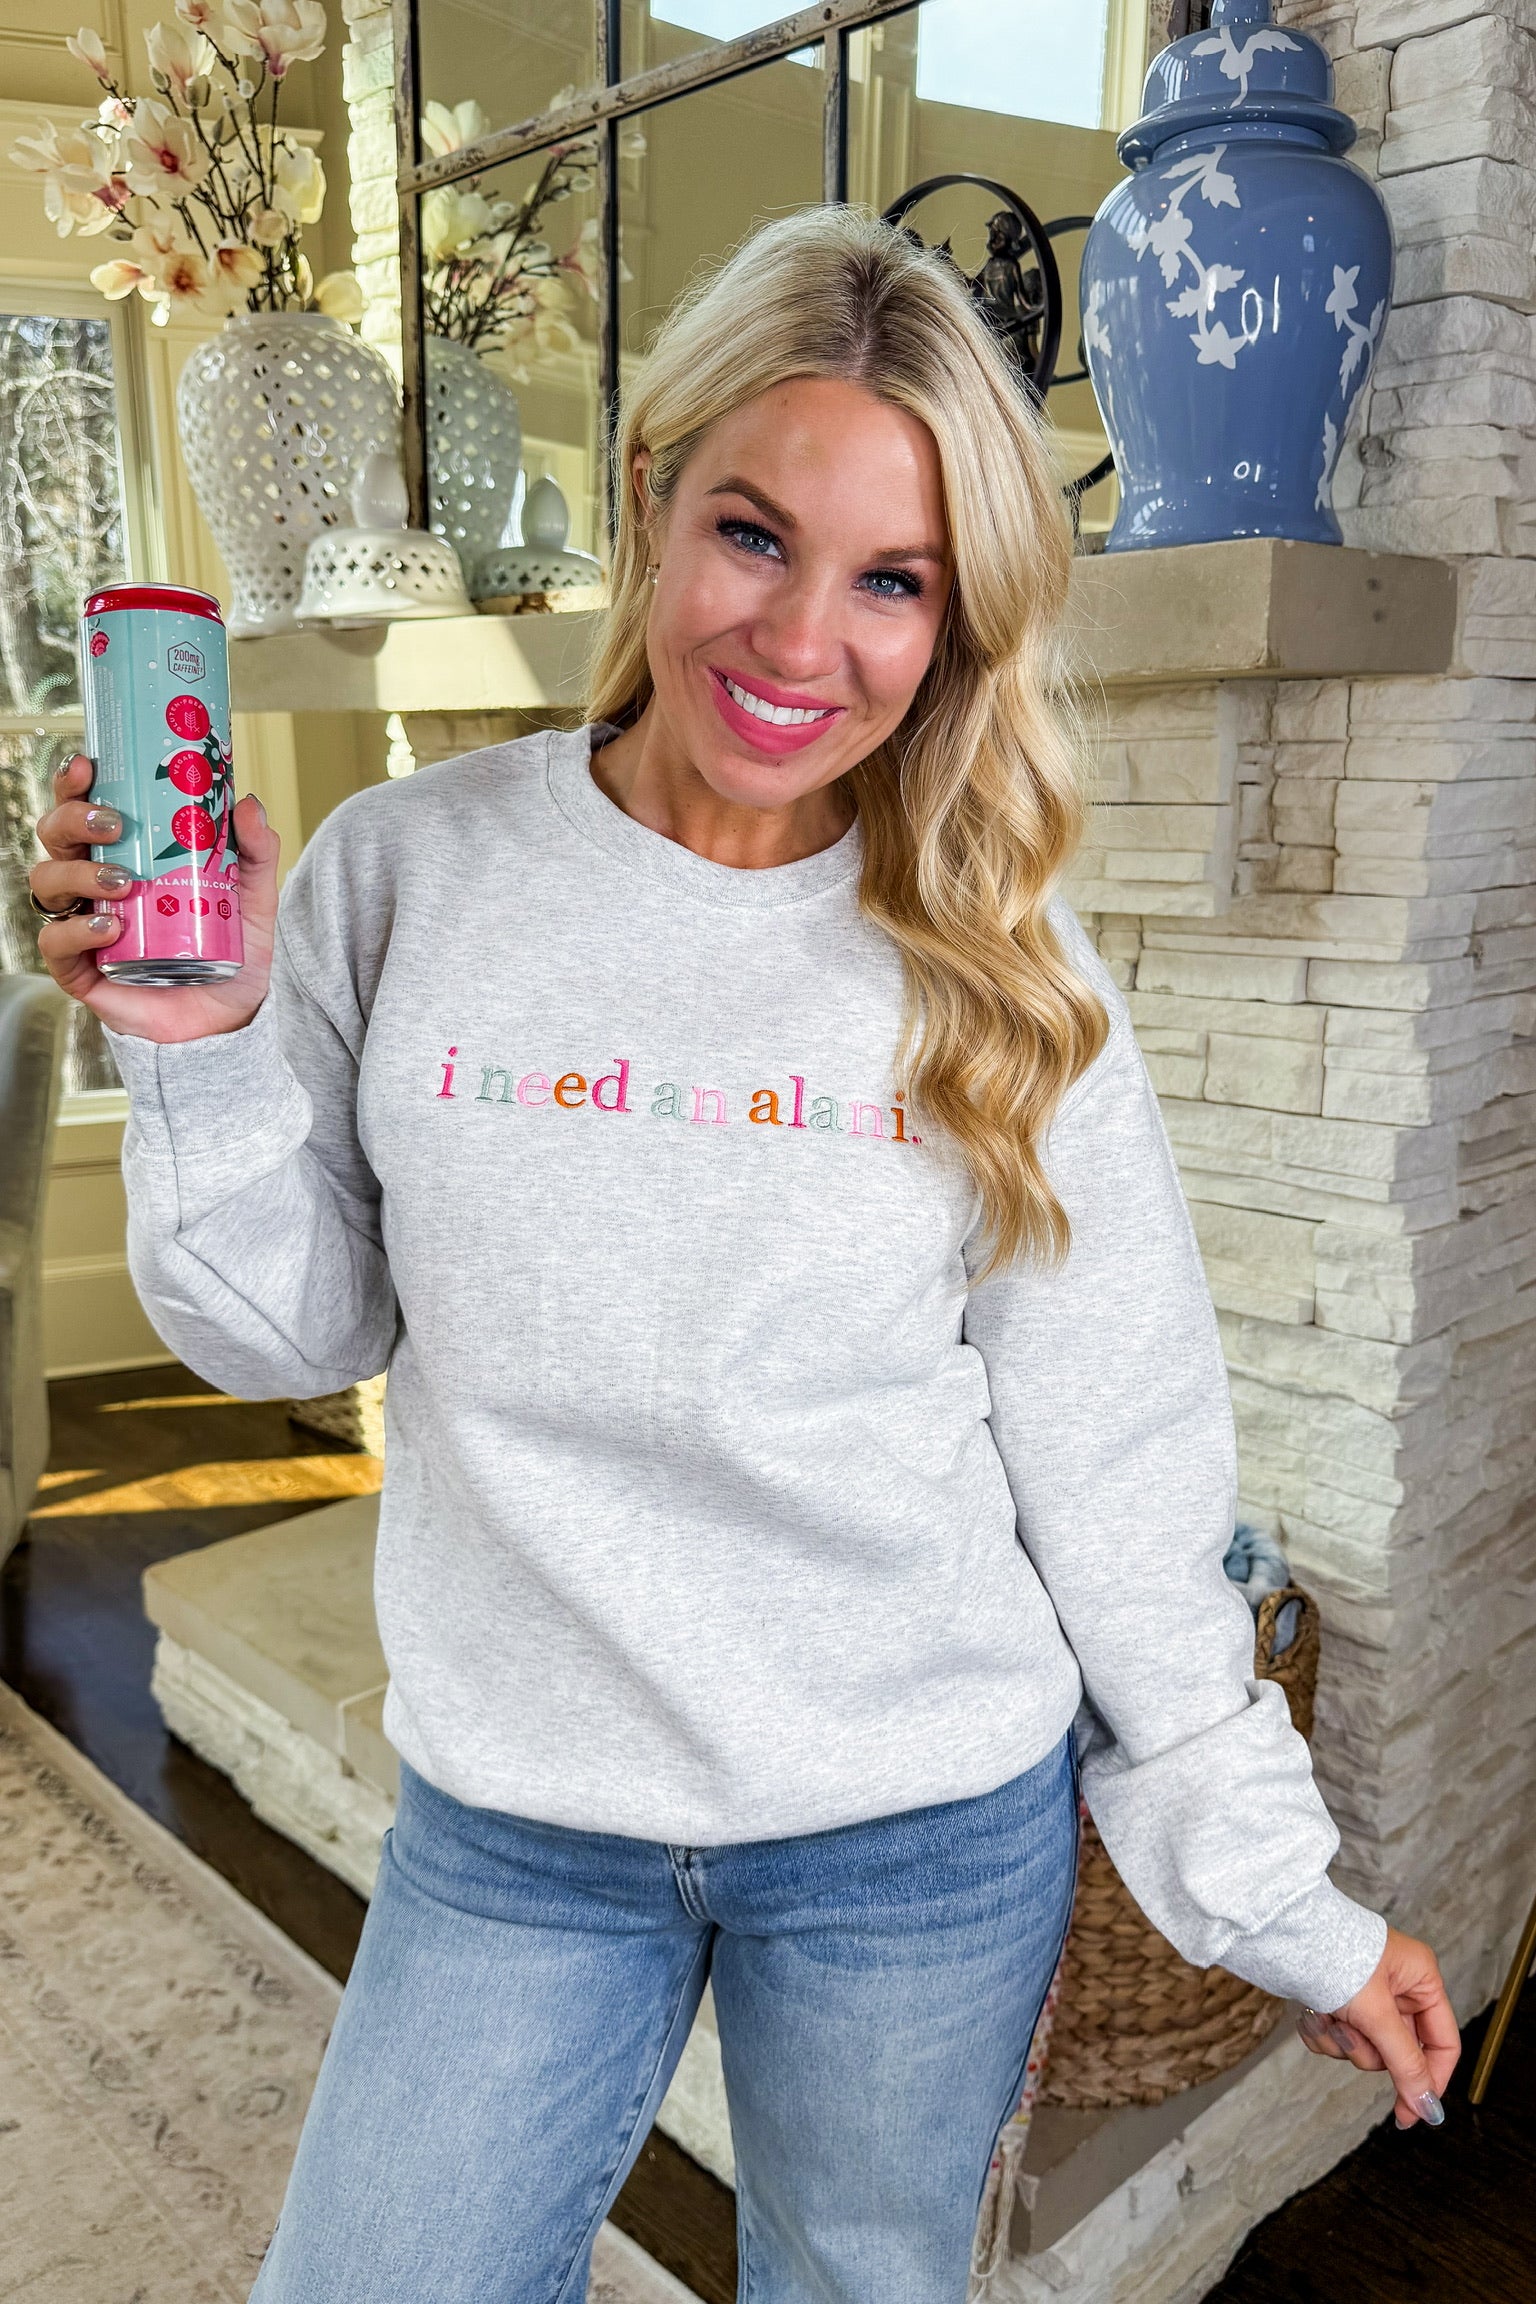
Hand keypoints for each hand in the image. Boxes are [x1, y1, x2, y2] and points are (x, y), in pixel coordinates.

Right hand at [31, 752, 278, 1045]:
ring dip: (77, 873)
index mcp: (124, 855)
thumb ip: (254, 852)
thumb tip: (248, 803)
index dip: (75, 782)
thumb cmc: (229, 953)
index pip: (85, 808)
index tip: (89, 763)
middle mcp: (93, 884)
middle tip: (114, 825)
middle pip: (55, 835)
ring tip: (123, 883)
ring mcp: (82, 924)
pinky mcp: (80, 970)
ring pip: (47, 881)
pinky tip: (109, 927)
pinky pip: (54, 942)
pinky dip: (75, 930)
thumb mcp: (253, 899)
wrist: (230, 1020)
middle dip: (73, 819)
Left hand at [1298, 1926, 1459, 2129]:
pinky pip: (1339, 2039)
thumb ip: (1405, 2062)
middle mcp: (1397, 1986)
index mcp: (1421, 1979)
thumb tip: (1428, 2107)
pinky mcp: (1337, 2001)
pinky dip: (1324, 2033)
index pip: (1443, 2043)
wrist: (1281, 1933)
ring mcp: (1366, 1996)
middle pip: (1399, 2051)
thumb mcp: (1376, 2013)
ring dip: (1342, 2040)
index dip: (1430, 2081)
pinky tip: (1312, 2012)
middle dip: (1369, 2050)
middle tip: (1350, 2033)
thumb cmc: (1334, 1955)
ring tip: (1327, 2013)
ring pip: (1365, 2049)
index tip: (1411, 2114)